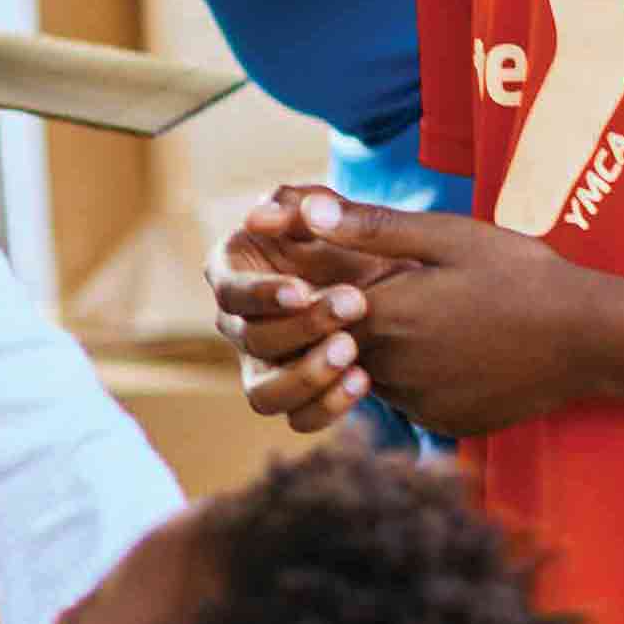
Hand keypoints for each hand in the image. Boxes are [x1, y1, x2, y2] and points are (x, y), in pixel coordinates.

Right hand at [209, 182, 413, 432]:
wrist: (394, 287)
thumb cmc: (350, 242)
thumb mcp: (332, 213)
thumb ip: (302, 204)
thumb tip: (262, 213)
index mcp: (234, 273)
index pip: (230, 290)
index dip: (261, 294)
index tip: (301, 291)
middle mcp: (239, 324)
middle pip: (251, 340)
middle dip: (303, 327)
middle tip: (355, 304)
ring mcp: (264, 366)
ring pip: (263, 395)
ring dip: (306, 377)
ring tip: (352, 353)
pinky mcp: (295, 398)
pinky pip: (298, 419)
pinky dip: (328, 407)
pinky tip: (364, 379)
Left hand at [288, 192, 599, 437]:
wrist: (590, 338)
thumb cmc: (520, 274)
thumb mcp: (447, 236)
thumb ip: (372, 227)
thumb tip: (306, 211)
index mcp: (386, 316)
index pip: (313, 310)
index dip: (317, 291)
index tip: (341, 272)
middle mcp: (394, 369)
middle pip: (339, 346)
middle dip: (349, 321)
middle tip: (395, 294)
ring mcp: (421, 403)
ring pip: (373, 376)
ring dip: (384, 351)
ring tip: (427, 319)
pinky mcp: (447, 424)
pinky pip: (411, 401)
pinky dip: (417, 379)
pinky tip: (452, 351)